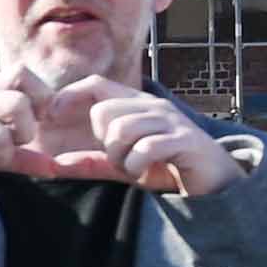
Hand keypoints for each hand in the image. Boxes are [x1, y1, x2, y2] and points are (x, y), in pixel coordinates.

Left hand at [0, 80, 236, 196]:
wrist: (213, 182)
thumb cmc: (166, 167)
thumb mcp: (122, 164)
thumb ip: (91, 163)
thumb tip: (54, 164)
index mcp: (137, 105)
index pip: (97, 84)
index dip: (70, 96)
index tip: (52, 116)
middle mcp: (153, 106)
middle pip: (104, 112)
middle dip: (103, 144)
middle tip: (119, 160)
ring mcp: (171, 121)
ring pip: (121, 130)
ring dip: (120, 158)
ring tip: (134, 168)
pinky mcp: (185, 140)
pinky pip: (145, 148)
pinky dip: (138, 165)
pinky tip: (147, 172)